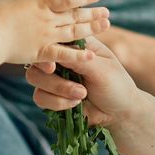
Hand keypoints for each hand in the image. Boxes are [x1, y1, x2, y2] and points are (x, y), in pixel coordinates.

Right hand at [0, 0, 109, 66]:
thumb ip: (12, 1)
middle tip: (107, 12)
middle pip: (75, 15)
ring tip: (106, 25)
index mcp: (39, 6)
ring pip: (74, 32)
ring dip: (92, 28)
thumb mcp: (4, 4)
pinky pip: (64, 54)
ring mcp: (46, 36)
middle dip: (92, 13)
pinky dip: (78, 55)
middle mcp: (47, 20)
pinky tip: (91, 55)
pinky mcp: (42, 52)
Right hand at [26, 36, 142, 128]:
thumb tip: (54, 53)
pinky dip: (57, 102)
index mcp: (74, 44)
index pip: (53, 39)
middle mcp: (61, 58)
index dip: (48, 50)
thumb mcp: (101, 68)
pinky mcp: (51, 96)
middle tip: (60, 80)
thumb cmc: (116, 85)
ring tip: (81, 94)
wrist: (120, 114)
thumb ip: (77, 59)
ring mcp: (54, 77)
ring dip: (58, 89)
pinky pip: (40, 97)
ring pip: (35, 78)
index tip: (52, 65)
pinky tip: (75, 104)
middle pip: (38, 59)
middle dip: (51, 74)